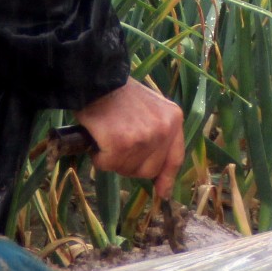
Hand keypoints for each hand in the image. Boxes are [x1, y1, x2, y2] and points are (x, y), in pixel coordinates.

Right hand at [74, 78, 184, 197]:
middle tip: (116, 145)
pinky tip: (97, 137)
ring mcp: (144, 138)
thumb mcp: (150, 109)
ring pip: (126, 169)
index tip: (162, 193)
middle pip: (149, 170)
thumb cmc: (119, 93)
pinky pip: (108, 164)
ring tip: (107, 135)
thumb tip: (159, 178)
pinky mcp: (122, 144)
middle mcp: (164, 129)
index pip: (174, 157)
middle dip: (130, 165)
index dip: (167, 178)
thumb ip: (158, 135)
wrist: (97, 78)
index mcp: (173, 119)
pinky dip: (98, 156)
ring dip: (112, 159)